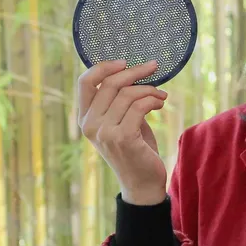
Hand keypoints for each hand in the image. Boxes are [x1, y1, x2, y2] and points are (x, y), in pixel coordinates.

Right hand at [77, 60, 168, 205]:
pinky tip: (161, 102)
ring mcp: (104, 132)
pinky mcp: (122, 138)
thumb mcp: (120, 121)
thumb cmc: (135, 149)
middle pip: (110, 83)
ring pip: (128, 94)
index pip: (84, 82)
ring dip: (150, 89)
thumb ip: (118, 101)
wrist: (142, 183)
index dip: (103, 67)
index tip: (125, 62)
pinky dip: (153, 100)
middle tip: (154, 66)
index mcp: (85, 119)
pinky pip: (140, 106)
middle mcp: (90, 125)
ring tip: (161, 95)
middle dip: (136, 71)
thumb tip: (131, 70)